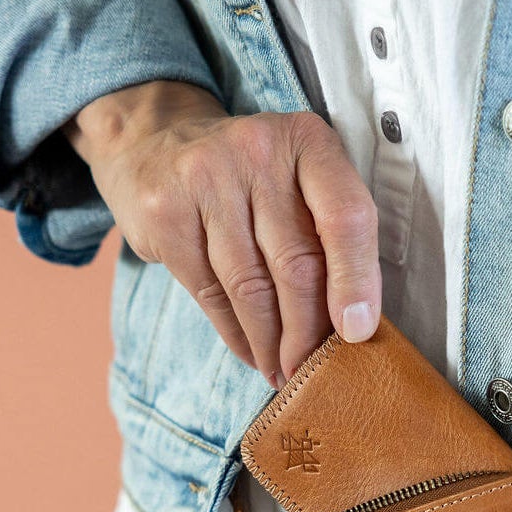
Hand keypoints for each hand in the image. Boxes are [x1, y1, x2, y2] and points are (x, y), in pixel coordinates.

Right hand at [63, 80, 380, 385]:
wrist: (154, 141)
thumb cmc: (251, 177)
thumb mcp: (299, 177)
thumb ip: (331, 232)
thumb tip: (355, 323)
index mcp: (308, 141)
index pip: (346, 217)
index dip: (357, 281)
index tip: (357, 333)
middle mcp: (258, 151)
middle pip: (296, 262)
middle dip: (307, 331)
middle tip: (312, 369)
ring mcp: (205, 177)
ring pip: (250, 286)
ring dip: (271, 342)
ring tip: (282, 370)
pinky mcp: (165, 212)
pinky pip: (210, 292)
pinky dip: (235, 333)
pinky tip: (251, 351)